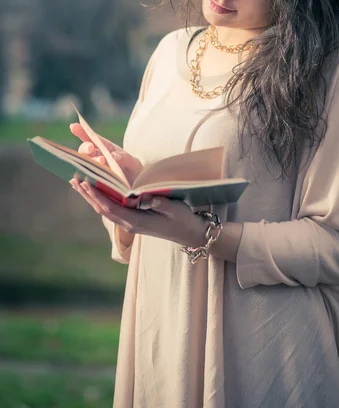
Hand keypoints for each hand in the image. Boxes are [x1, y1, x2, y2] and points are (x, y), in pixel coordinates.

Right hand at [70, 123, 142, 184]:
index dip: (82, 132)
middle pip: (86, 150)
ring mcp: (95, 170)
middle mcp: (98, 158)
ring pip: (85, 164)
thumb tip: (114, 156)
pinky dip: (83, 178)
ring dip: (90, 162)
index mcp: (107, 149)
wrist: (136, 188)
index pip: (93, 139)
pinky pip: (85, 179)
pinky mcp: (94, 184)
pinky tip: (85, 178)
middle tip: (91, 147)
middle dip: (86, 147)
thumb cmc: (134, 172)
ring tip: (101, 161)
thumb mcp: (134, 163)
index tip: (73, 126)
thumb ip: (126, 158)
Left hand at [70, 178, 206, 246]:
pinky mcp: (134, 220)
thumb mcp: (175, 209)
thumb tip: (143, 196)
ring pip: (105, 210)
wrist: (191, 234)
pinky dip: (101, 199)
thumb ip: (159, 202)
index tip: (86, 182)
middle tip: (74, 179)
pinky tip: (96, 192)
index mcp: (136, 221)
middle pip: (102, 209)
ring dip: (91, 197)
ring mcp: (131, 223)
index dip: (97, 195)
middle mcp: (130, 223)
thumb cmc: (184, 220)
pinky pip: (112, 209)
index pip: (111, 208)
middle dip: (88, 194)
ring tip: (78, 183)